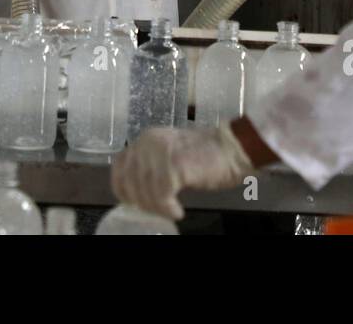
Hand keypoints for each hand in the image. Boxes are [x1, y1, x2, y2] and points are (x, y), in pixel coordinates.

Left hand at [110, 124, 253, 220]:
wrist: (233, 149)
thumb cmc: (206, 157)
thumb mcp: (170, 156)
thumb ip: (151, 167)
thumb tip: (136, 194)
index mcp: (145, 139)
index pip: (119, 167)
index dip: (122, 189)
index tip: (134, 204)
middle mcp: (148, 142)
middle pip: (130, 182)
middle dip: (142, 203)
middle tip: (159, 212)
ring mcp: (160, 152)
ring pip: (145, 192)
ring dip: (157, 208)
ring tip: (171, 212)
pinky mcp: (174, 164)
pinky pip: (161, 196)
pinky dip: (167, 208)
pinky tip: (177, 211)